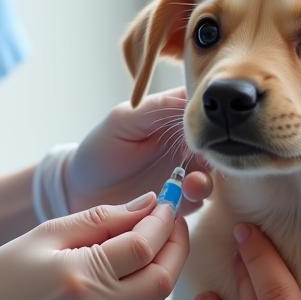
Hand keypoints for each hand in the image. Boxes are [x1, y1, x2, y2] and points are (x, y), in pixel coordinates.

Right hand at [0, 193, 186, 299]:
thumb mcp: (46, 235)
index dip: (163, 223)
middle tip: (173, 229)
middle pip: (162, 280)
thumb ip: (101, 219)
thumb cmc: (3, 277)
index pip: (144, 246)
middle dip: (175, 249)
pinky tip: (110, 295)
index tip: (169, 206)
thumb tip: (148, 204)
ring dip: (155, 281)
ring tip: (141, 260)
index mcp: (79, 275)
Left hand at [66, 88, 211, 214]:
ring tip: (191, 185)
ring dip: (207, 179)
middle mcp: (188, 143)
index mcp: (175, 115)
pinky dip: (196, 199)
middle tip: (202, 159)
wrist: (81, 191)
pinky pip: (201, 200)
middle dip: (217, 151)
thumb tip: (193, 99)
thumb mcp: (123, 120)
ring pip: (213, 173)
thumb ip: (156, 108)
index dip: (212, 113)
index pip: (205, 106)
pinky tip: (180, 200)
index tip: (207, 124)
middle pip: (219, 141)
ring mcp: (188, 172)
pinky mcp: (183, 200)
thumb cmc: (100, 148)